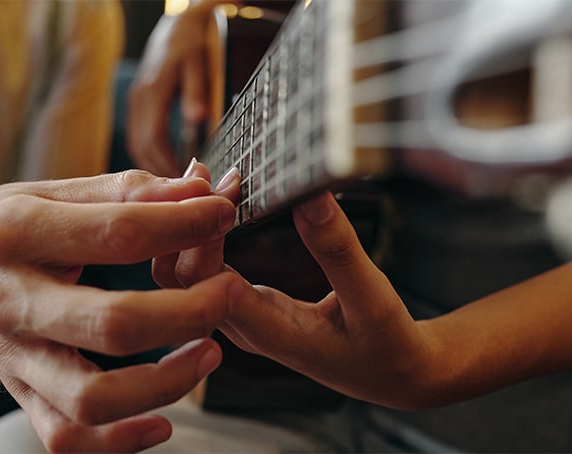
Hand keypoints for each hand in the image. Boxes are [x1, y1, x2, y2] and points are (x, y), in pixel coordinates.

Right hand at [0, 170, 239, 452]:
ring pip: (91, 398)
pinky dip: (120, 440)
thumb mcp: (51, 192)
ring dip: (165, 384)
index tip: (222, 212)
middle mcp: (11, 301)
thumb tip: (199, 189)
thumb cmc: (0, 225)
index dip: (183, 224)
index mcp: (17, 235)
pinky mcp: (19, 393)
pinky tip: (163, 421)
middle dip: (188, 312)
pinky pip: (67, 437)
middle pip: (112, 324)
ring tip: (209, 353)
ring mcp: (14, 357)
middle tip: (230, 292)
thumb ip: (126, 191)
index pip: (117, 234)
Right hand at [127, 1, 229, 176]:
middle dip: (161, 175)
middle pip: (142, 148)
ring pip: (137, 146)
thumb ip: (197, 91)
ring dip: (153, 169)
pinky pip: (138, 139)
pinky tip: (166, 169)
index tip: (186, 187)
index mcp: (152, 92)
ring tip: (177, 189)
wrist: (175, 24)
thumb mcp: (198, 62)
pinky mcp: (136, 106)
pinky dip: (150, 157)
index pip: (154, 140)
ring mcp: (134, 104)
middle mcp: (138, 100)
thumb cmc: (191, 42)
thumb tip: (198, 119)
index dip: (168, 166)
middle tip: (184, 198)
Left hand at [155, 184, 429, 409]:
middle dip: (184, 222)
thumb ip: (339, 251)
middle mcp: (242, 327)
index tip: (225, 189)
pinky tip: (210, 195)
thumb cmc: (386, 342)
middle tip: (206, 169)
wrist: (391, 375)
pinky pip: (199, 268)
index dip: (204, 237)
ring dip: (182, 224)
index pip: (210, 287)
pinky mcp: (240, 303)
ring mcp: (236, 316)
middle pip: (181, 279)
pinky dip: (195, 231)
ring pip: (181, 274)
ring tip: (202, 174)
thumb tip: (310, 196)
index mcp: (270, 333)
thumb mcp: (373, 298)